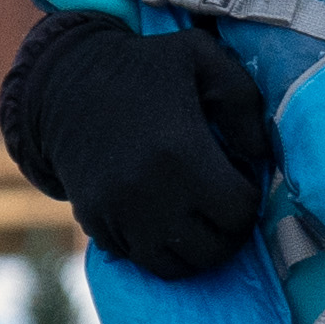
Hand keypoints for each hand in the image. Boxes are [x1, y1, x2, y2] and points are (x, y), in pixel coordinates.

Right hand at [4, 12, 278, 280]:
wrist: (65, 81)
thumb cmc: (144, 67)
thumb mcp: (202, 56)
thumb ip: (244, 103)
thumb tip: (259, 156)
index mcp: (181, 151)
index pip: (240, 213)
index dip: (249, 199)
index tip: (238, 177)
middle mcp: (150, 192)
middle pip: (213, 249)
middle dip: (229, 230)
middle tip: (223, 204)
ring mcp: (119, 214)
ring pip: (178, 267)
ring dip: (196, 248)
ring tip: (197, 216)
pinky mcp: (96, 223)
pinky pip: (141, 260)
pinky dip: (159, 248)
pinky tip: (163, 216)